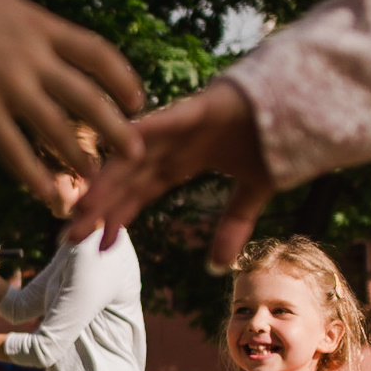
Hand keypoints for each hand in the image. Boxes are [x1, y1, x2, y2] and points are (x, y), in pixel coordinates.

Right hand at [0, 0, 145, 210]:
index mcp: (39, 26)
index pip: (97, 54)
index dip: (122, 79)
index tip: (137, 101)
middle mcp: (31, 59)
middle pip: (87, 99)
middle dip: (116, 130)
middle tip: (135, 153)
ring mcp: (7, 87)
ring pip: (57, 130)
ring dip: (80, 157)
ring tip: (96, 178)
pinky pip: (15, 151)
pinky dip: (36, 176)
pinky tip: (50, 197)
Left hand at [67, 78, 273, 271]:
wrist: (302, 102)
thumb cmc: (275, 138)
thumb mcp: (253, 192)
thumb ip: (232, 226)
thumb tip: (216, 268)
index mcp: (180, 162)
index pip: (138, 194)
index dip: (117, 219)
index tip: (96, 247)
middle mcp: (172, 144)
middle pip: (126, 180)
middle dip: (98, 208)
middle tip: (68, 237)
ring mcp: (180, 125)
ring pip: (133, 157)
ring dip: (107, 182)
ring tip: (81, 209)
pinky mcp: (196, 108)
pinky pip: (160, 124)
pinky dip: (138, 138)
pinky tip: (114, 159)